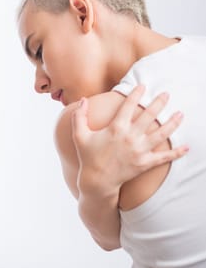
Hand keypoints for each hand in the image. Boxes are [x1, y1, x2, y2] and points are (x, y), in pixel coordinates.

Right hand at [71, 85, 188, 192]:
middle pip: (149, 116)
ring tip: (181, 114)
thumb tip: (83, 99)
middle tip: (167, 94)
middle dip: (159, 103)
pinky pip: (163, 157)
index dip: (136, 94)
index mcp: (116, 128)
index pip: (128, 106)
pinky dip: (176, 153)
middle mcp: (130, 137)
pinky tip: (186, 147)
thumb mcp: (79, 135)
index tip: (143, 86)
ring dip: (172, 123)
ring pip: (160, 134)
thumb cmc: (88, 156)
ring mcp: (139, 151)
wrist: (97, 181)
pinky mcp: (145, 164)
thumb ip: (79, 116)